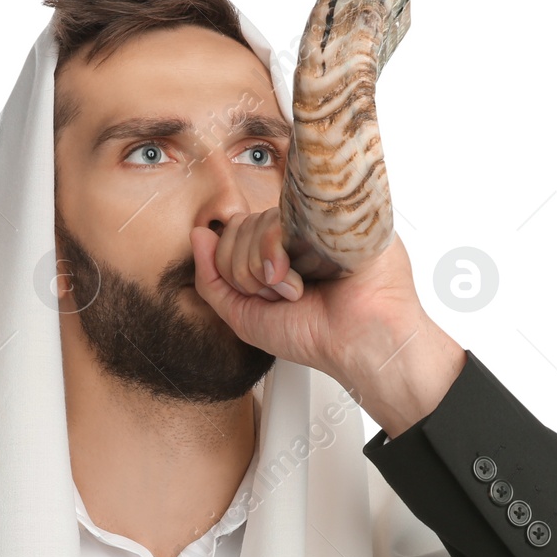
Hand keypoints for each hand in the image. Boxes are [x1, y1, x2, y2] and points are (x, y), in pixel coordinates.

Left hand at [190, 208, 465, 436]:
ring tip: (299, 287)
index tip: (264, 297)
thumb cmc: (313, 335)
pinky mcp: (332, 213)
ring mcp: (313, 220)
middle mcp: (293, 232)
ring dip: (268, 270)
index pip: (229, 236)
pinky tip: (308, 274)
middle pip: (237, 229)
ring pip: (256, 224)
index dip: (234, 271)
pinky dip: (281, 255)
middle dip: (248, 274)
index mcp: (274, 251)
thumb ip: (211, 279)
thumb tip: (198, 234)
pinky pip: (282, 217)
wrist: (358, 343)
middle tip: (283, 295)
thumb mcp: (243, 315)